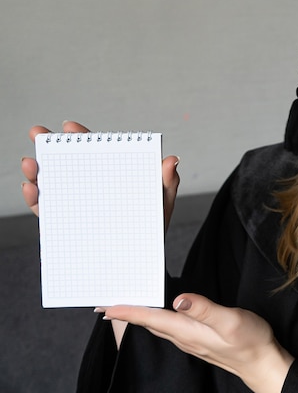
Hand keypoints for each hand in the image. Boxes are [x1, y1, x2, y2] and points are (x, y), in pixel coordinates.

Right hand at [21, 121, 179, 228]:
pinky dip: (35, 200)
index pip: (95, 151)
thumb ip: (168, 181)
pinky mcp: (66, 224)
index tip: (68, 128)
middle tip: (37, 134)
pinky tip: (32, 191)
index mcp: (111, 174)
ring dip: (37, 171)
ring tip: (30, 164)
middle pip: (67, 162)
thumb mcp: (163, 202)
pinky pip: (47, 211)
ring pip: (51, 183)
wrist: (140, 264)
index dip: (81, 137)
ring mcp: (77, 204)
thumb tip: (172, 160)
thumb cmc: (152, 227)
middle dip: (49, 147)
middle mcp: (91, 186)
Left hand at [99, 295, 293, 392]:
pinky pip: (167, 327)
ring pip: (156, 326)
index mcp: (187, 331)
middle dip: (125, 315)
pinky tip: (154, 315)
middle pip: (147, 324)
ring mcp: (189, 340)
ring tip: (122, 308)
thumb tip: (178, 299)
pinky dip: (153, 319)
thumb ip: (204, 309)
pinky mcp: (196, 339)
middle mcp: (184, 337)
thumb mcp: (230, 320)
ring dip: (137, 317)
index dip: (127, 312)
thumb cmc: (250, 341)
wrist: (263, 363)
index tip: (106, 307)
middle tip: (104, 306)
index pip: (150, 319)